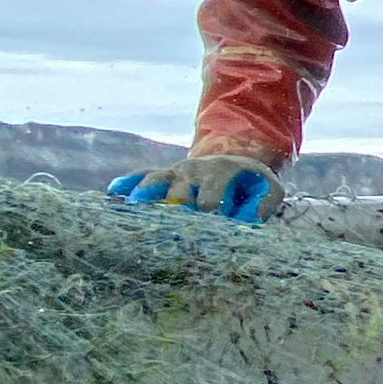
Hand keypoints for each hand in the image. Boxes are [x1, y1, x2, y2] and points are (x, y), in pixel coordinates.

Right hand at [106, 154, 284, 222]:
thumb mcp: (270, 187)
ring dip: (145, 193)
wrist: (235, 161)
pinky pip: (140, 176)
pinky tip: (113, 194)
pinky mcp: (161, 175)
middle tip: (166, 222)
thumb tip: (252, 219)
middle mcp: (194, 170)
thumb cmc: (252, 183)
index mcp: (221, 172)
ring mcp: (175, 171)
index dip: (207, 206)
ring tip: (133, 207)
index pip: (211, 192)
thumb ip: (267, 202)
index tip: (203, 221)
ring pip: (156, 179)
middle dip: (174, 203)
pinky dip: (127, 184)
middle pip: (179, 187)